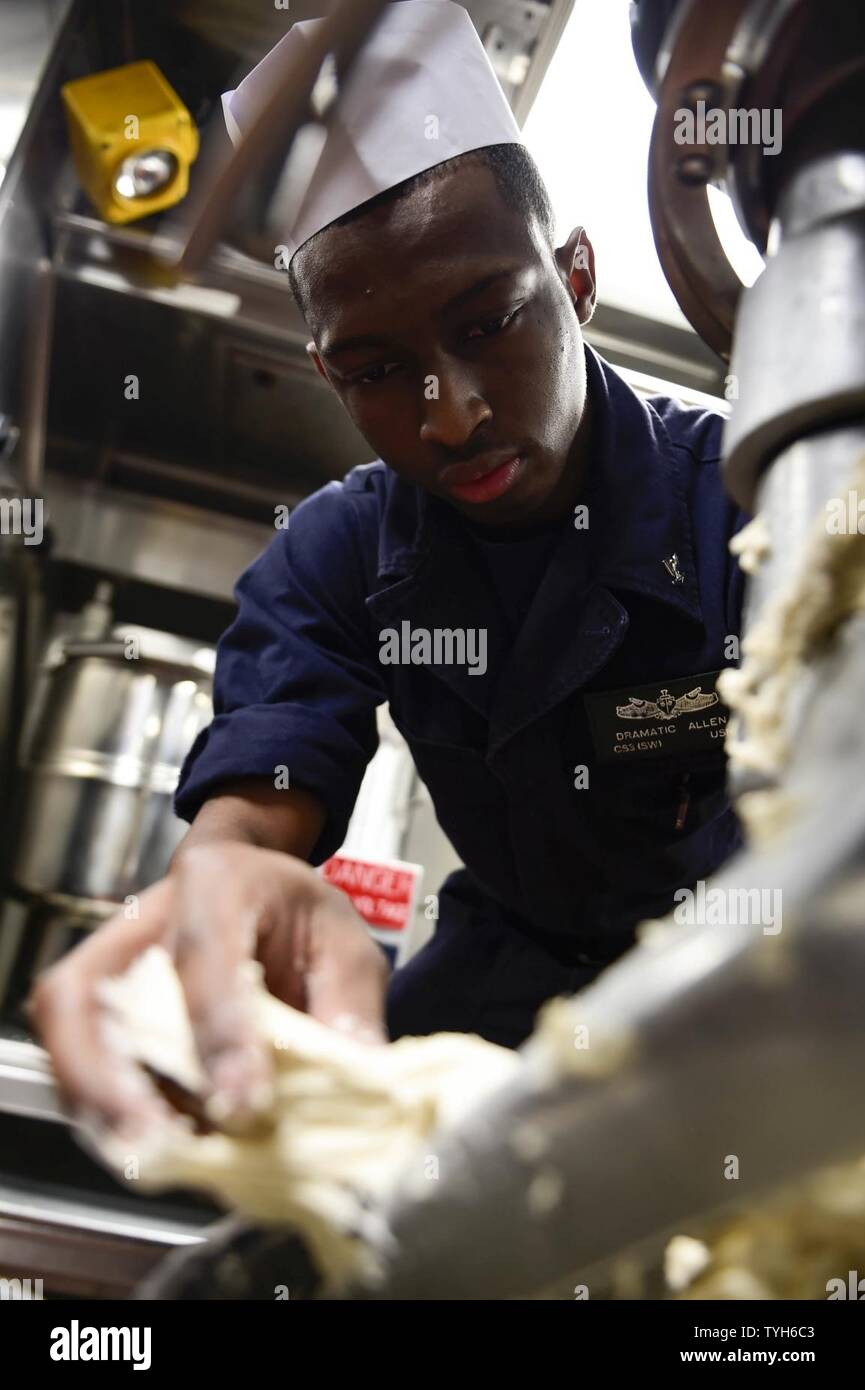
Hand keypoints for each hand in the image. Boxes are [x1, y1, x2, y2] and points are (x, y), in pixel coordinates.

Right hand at [27, 843, 388, 1142]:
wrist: (251, 881)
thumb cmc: (292, 909)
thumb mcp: (344, 943)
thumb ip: (350, 1009)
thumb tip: (361, 1087)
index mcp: (216, 884)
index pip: (204, 956)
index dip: (218, 1032)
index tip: (242, 1105)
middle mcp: (143, 919)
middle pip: (88, 994)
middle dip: (108, 1079)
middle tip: (158, 1144)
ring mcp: (107, 960)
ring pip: (68, 1032)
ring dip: (100, 1103)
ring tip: (154, 1159)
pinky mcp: (96, 1002)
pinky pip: (76, 1057)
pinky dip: (106, 1107)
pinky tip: (151, 1146)